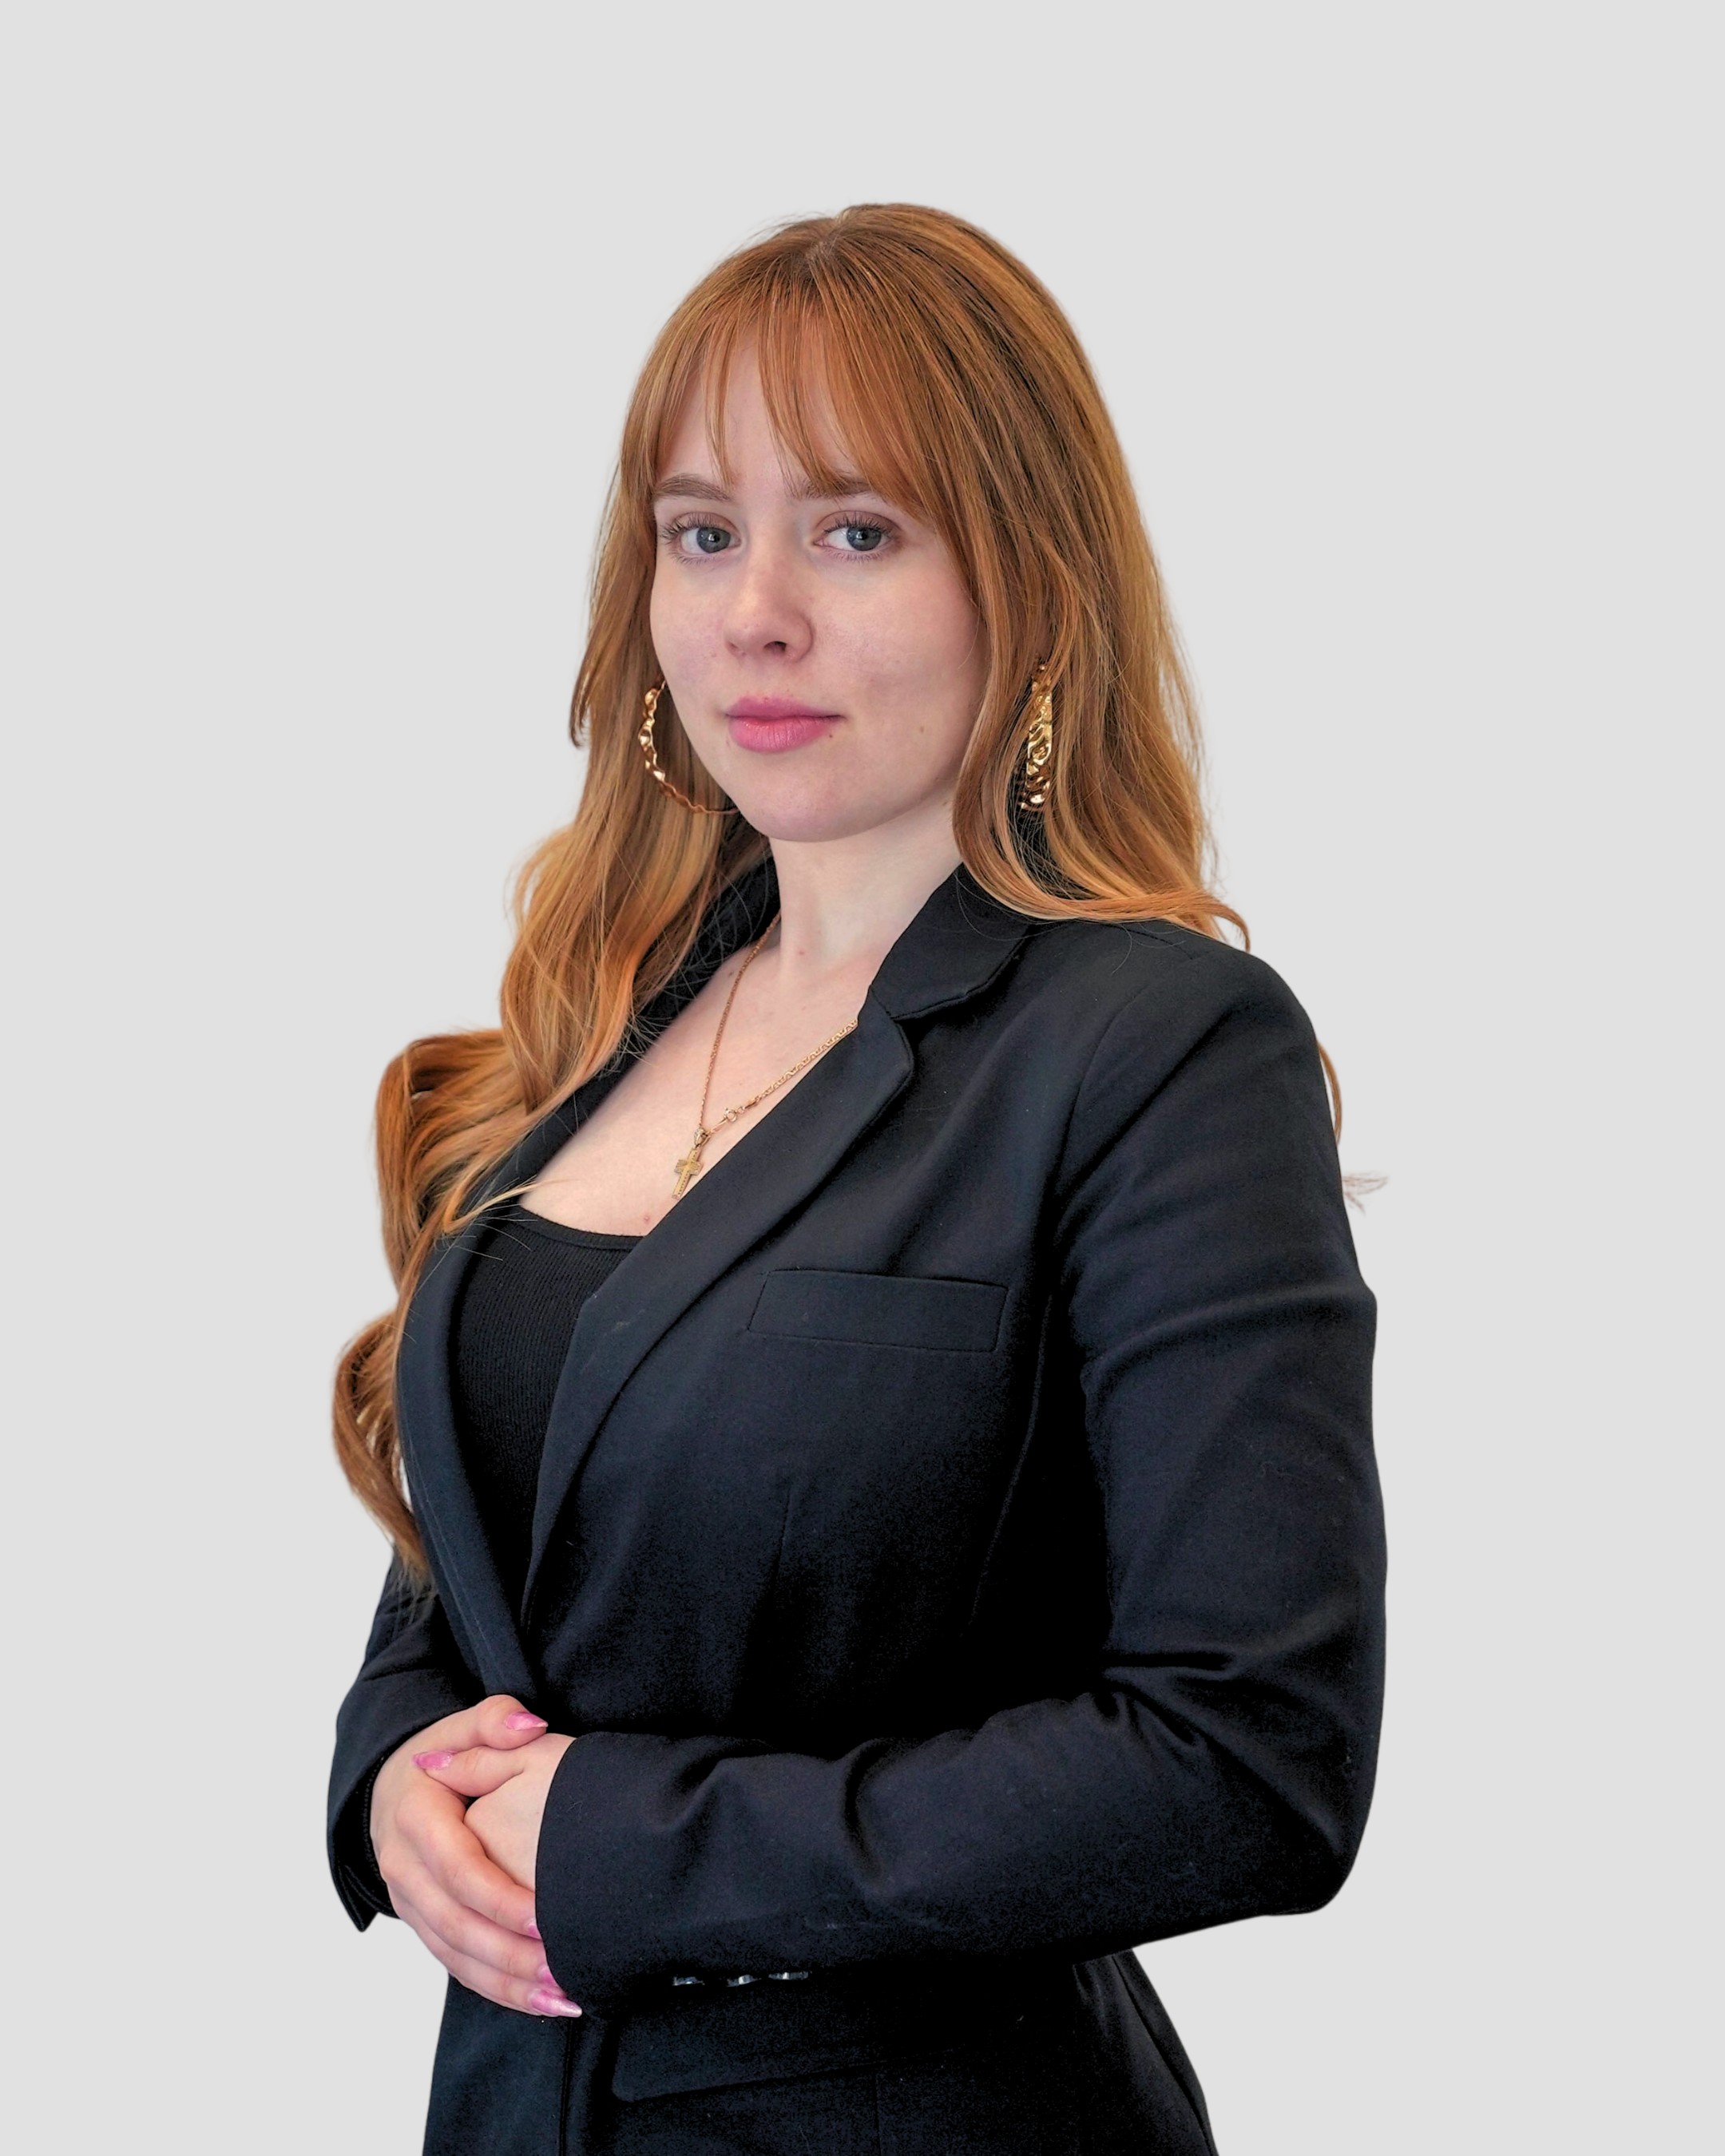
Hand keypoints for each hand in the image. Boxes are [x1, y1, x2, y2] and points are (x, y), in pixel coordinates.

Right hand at [370, 1695, 580, 2019]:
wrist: (392, 1788)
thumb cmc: (443, 1754)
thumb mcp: (462, 1726)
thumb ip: (494, 1720)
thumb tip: (530, 1726)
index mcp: (416, 1820)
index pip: (457, 1869)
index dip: (498, 1898)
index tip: (544, 1917)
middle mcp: (405, 1868)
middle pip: (455, 1924)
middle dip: (508, 1954)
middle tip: (563, 1970)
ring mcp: (409, 1903)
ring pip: (455, 1955)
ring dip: (508, 1983)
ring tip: (564, 1997)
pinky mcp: (422, 1925)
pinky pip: (456, 1965)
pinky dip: (497, 1987)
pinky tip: (542, 2001)